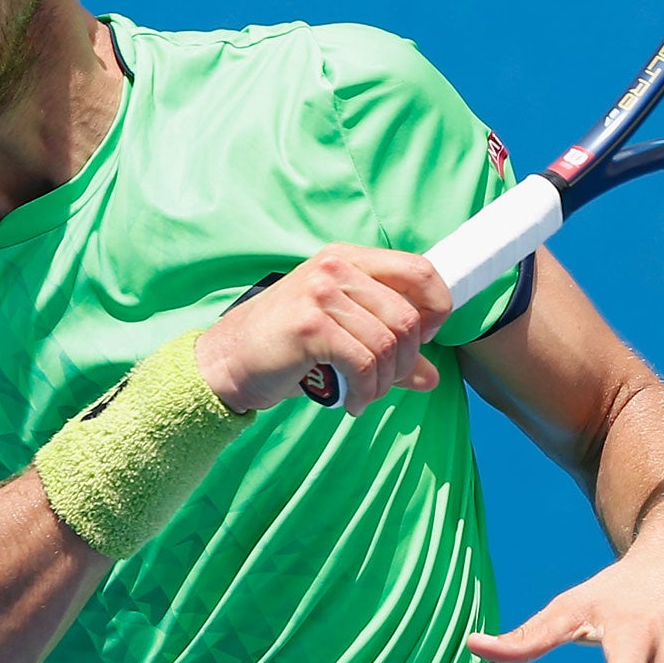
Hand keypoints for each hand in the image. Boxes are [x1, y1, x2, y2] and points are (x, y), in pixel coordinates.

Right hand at [195, 246, 451, 415]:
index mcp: (349, 259)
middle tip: (386, 382)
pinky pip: (364, 363)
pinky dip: (367, 391)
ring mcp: (321, 293)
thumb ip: (389, 352)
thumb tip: (432, 377)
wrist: (227, 362)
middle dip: (406, 360)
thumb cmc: (287, 349)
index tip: (424, 341)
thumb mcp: (343, 338)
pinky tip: (354, 403)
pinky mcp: (310, 325)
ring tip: (367, 394)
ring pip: (388, 342)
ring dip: (385, 381)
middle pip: (407, 316)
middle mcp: (336, 267)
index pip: (419, 270)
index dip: (436, 308)